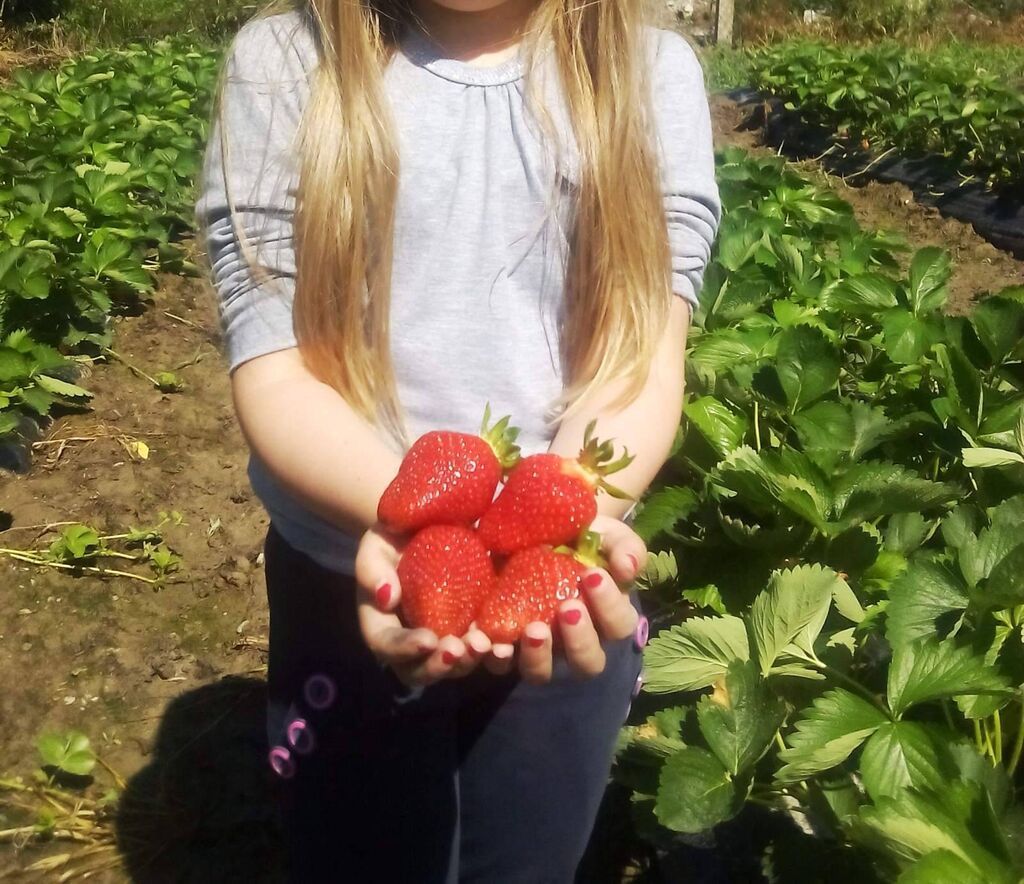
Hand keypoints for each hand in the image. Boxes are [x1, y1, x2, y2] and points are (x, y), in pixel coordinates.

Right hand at [355, 525, 491, 686]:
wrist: (429, 526)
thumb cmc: (395, 536)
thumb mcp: (376, 544)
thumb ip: (371, 568)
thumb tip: (387, 597)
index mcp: (383, 624)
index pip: (386, 646)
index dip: (404, 649)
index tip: (427, 639)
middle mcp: (413, 642)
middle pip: (421, 670)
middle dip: (440, 666)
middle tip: (458, 649)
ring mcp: (446, 639)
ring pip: (456, 667)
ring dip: (471, 661)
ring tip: (485, 645)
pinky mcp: (474, 630)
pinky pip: (486, 651)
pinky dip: (496, 650)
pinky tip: (506, 639)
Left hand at [484, 515, 644, 684]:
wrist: (538, 530)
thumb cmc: (581, 537)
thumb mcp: (607, 534)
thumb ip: (624, 548)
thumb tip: (628, 569)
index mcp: (607, 619)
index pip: (620, 626)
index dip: (609, 606)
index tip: (592, 575)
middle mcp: (577, 643)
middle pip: (588, 663)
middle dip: (579, 641)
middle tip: (567, 608)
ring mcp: (542, 650)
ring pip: (543, 672)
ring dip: (537, 656)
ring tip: (532, 630)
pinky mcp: (507, 645)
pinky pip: (500, 664)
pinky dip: (494, 654)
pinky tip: (488, 640)